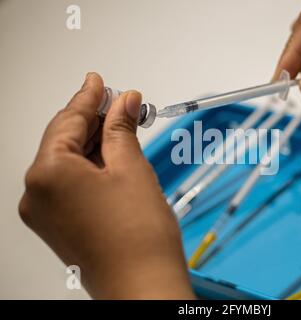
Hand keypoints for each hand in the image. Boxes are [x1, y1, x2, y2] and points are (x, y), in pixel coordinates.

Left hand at [19, 73, 194, 298]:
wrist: (143, 286)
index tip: (99, 82)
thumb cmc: (138, 238)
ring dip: (94, 143)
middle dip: (94, 119)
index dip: (89, 97)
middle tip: (121, 103)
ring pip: (68, 162)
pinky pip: (70, 183)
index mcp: (47, 174)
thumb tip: (124, 103)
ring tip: (122, 126)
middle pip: (64, 141)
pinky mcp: (58, 225)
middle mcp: (36, 194)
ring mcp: (44, 213)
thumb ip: (121, 129)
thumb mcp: (131, 168)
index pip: (67, 120)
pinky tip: (112, 155)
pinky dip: (90, 166)